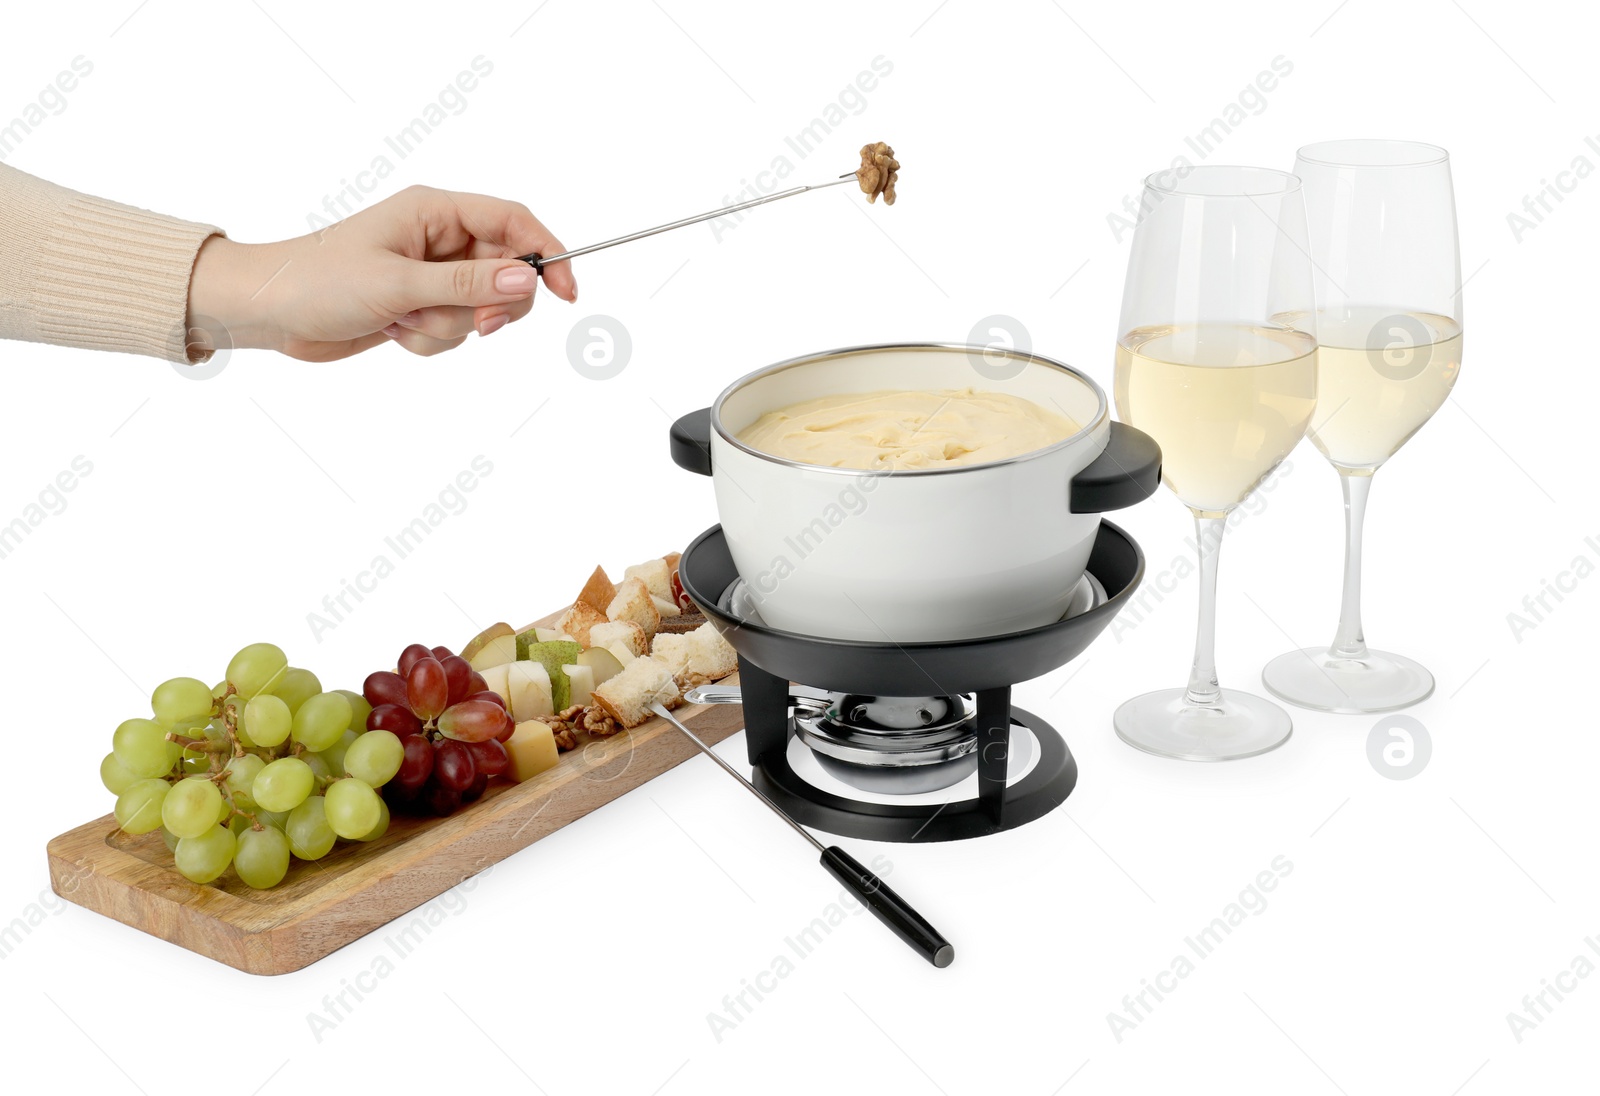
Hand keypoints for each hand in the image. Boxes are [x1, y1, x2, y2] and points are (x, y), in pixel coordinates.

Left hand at [186, 185, 576, 360]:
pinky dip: (428, 339)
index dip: (547, 253)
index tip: (566, 294)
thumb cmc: (319, 282)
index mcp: (434, 211)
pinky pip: (453, 330)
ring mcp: (429, 274)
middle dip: (492, 306)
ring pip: (478, 309)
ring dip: (447, 327)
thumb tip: (528, 279)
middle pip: (506, 271)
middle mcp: (438, 238)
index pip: (513, 221)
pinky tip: (391, 332)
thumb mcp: (399, 284)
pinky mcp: (418, 306)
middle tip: (477, 327)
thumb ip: (468, 283)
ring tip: (402, 321)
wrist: (267, 312)